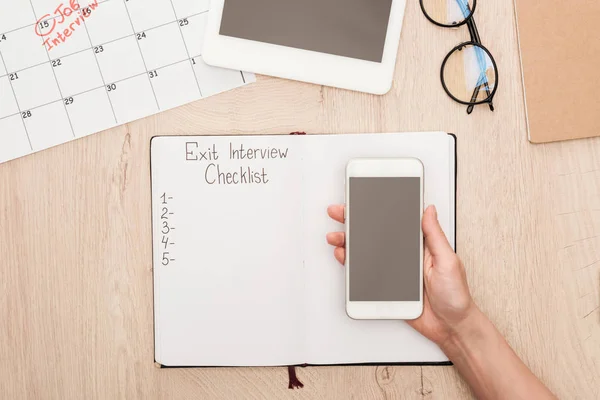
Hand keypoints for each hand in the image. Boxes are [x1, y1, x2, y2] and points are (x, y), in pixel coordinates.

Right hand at [326, 204, 475, 347]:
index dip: (378, 210)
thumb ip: (435, 235)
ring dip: (349, 243)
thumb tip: (429, 210)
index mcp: (420, 245)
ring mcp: (394, 271)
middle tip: (340, 213)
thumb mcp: (448, 260)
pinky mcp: (387, 287)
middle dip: (355, 223)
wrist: (451, 327)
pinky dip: (352, 265)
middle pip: (375, 235)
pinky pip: (365, 274)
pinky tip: (344, 256)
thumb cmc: (455, 295)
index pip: (395, 222)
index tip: (364, 199)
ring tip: (337, 237)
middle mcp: (404, 256)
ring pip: (367, 253)